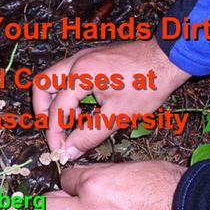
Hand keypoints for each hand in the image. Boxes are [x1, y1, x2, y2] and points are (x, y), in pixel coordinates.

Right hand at [32, 39, 190, 159]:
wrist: (168, 59)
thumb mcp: (118, 116)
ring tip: (71, 120)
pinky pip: (66, 76)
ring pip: (51, 78)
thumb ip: (89, 136)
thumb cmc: (148, 84)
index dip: (55, 133)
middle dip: (42, 110)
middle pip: (41, 84)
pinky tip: (83, 109)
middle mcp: (76, 61)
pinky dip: (66, 94)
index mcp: (81, 74)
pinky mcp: (90, 58)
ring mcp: (82, 57)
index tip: (58, 150)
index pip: (57, 108)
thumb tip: (69, 152)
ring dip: (53, 101)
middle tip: (53, 130)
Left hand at [36, 161, 186, 209]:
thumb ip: (99, 173)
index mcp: (93, 184)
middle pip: (46, 209)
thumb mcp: (128, 167)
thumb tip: (82, 176)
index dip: (67, 182)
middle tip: (59, 206)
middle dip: (48, 205)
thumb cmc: (164, 184)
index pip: (63, 180)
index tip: (73, 186)